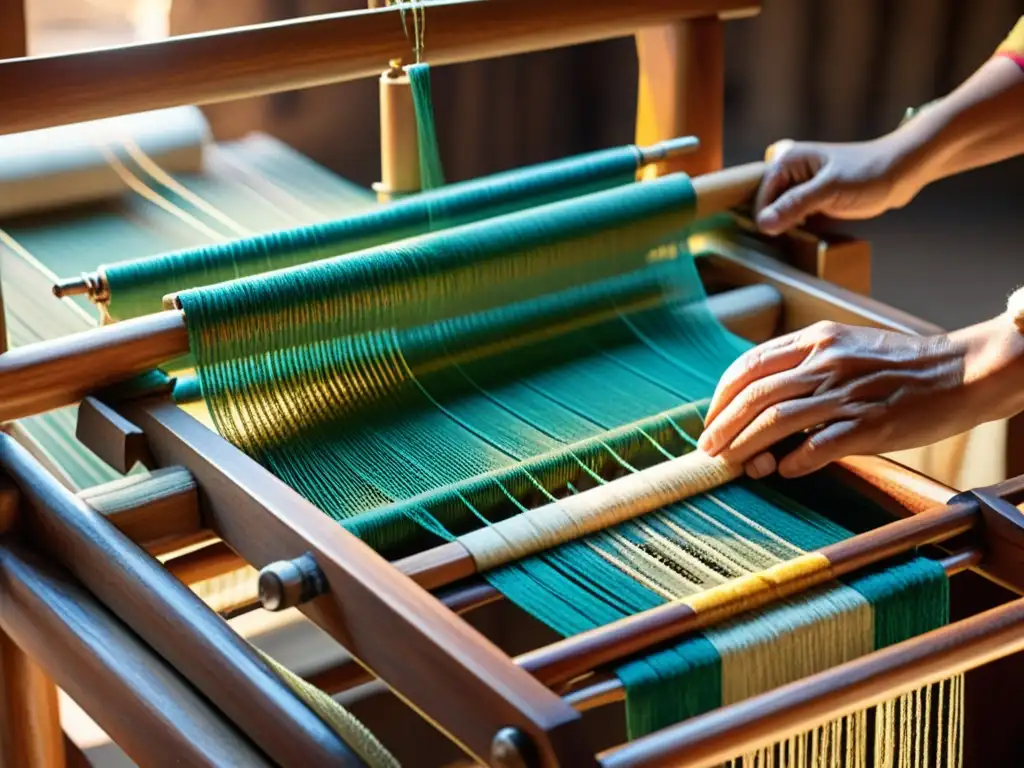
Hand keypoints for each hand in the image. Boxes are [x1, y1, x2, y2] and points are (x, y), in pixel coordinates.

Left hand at [697, 318, 1023, 478]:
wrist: (962, 371)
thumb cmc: (900, 365)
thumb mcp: (846, 346)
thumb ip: (805, 364)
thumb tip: (762, 399)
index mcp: (817, 340)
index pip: (750, 365)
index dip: (722, 395)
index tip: (712, 417)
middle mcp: (826, 362)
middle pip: (755, 395)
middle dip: (723, 424)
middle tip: (708, 448)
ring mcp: (847, 394)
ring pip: (777, 421)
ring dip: (746, 446)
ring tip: (732, 463)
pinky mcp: (870, 425)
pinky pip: (818, 446)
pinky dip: (793, 462)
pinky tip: (783, 471)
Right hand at [754, 135, 920, 235]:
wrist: (902, 170)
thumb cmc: (868, 173)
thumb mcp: (829, 190)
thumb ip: (795, 205)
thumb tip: (763, 224)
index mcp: (787, 161)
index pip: (760, 196)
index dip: (765, 217)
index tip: (776, 236)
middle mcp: (790, 172)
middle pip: (767, 205)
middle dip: (774, 223)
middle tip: (789, 238)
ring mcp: (802, 186)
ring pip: (780, 213)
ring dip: (785, 227)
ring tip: (798, 237)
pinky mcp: (814, 198)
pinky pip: (795, 216)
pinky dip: (797, 228)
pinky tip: (806, 236)